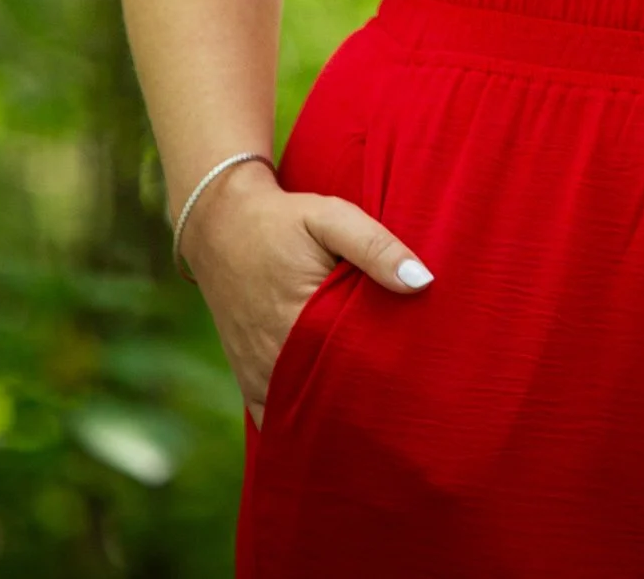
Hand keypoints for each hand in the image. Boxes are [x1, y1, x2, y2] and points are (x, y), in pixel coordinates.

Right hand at [180, 161, 432, 428]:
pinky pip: (275, 418)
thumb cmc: (283, 221)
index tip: (420, 377)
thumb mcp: (331, 218)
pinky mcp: (248, 379)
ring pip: (304, 414)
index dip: (390, 374)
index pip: (357, 366)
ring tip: (378, 422)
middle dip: (368, 402)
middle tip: (408, 406)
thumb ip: (376, 247)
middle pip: (333, 397)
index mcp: (300, 319)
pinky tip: (332, 426)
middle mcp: (275, 357)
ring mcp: (259, 373)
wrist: (221, 225)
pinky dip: (302, 423)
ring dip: (337, 418)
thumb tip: (422, 282)